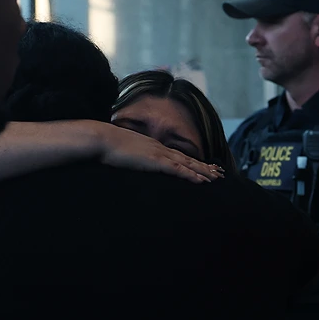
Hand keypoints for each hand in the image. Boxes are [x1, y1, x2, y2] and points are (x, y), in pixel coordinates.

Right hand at [97, 123, 223, 182]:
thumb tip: (135, 162)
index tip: (203, 166)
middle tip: (218, 172)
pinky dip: (191, 175)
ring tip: (216, 178)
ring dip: (203, 171)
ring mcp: (159, 154)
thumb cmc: (107, 146)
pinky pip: (177, 169)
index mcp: (153, 146)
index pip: (177, 155)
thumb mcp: (124, 151)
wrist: (100, 139)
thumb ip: (134, 156)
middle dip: (204, 166)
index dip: (192, 161)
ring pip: (187, 164)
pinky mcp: (155, 161)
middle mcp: (160, 148)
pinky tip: (201, 180)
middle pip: (187, 159)